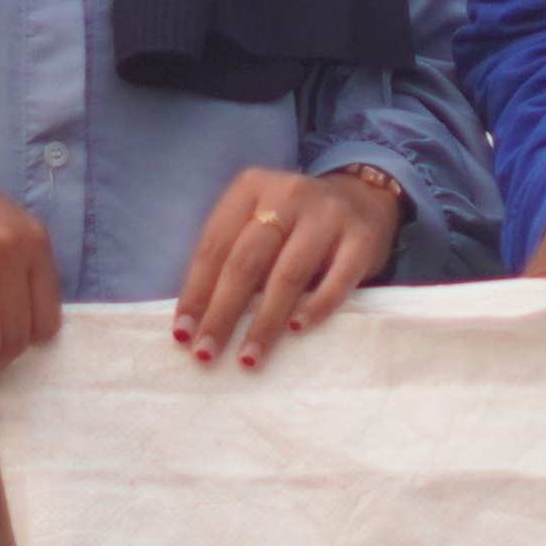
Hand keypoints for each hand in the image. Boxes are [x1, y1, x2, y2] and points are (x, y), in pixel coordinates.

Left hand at [177, 165, 406, 367]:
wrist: (361, 199)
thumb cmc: (293, 225)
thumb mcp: (258, 222)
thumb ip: (231, 257)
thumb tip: (197, 320)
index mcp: (251, 187)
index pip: (214, 245)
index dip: (196, 292)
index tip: (182, 333)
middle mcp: (288, 194)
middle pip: (246, 261)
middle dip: (222, 312)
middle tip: (206, 352)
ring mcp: (328, 215)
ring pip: (288, 274)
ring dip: (264, 323)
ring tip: (247, 357)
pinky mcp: (362, 239)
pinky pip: (337, 280)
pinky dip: (316, 307)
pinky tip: (296, 331)